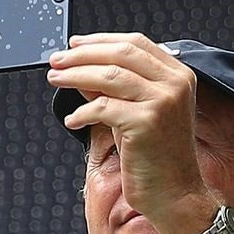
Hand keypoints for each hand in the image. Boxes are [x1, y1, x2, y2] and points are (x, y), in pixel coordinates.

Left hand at [49, 32, 214, 230]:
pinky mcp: (147, 121)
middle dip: (82, 55)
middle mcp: (175, 84)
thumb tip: (81, 68)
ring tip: (55, 80)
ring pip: (109, 76)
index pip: (136, 42)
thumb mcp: (135, 113)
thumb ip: (113, 89)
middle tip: (56, 60)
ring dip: (75, 76)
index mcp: (178, 75)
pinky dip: (81, 113)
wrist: (175, 193)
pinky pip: (103, 107)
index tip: (74, 44)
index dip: (100, 40)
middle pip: (121, 53)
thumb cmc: (156, 155)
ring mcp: (163, 101)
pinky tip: (73, 121)